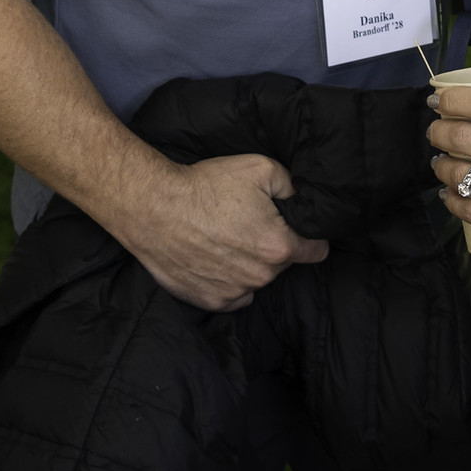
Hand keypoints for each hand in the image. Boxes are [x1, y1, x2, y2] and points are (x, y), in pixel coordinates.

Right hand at [110, 153, 329, 311]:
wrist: (154, 207)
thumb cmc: (205, 187)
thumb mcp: (260, 168)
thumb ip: (291, 187)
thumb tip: (300, 201)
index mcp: (279, 246)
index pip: (316, 251)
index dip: (310, 236)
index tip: (297, 228)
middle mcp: (260, 276)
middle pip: (283, 263)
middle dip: (273, 245)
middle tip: (248, 224)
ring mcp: (234, 293)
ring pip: (257, 279)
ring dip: (249, 264)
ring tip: (226, 239)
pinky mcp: (210, 301)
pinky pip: (234, 296)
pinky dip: (229, 281)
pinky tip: (215, 259)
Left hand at [428, 88, 470, 266]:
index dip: (452, 98)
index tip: (440, 97)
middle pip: (462, 136)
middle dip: (438, 130)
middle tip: (435, 129)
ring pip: (459, 174)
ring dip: (441, 166)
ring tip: (440, 162)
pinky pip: (470, 210)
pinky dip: (452, 201)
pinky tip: (449, 195)